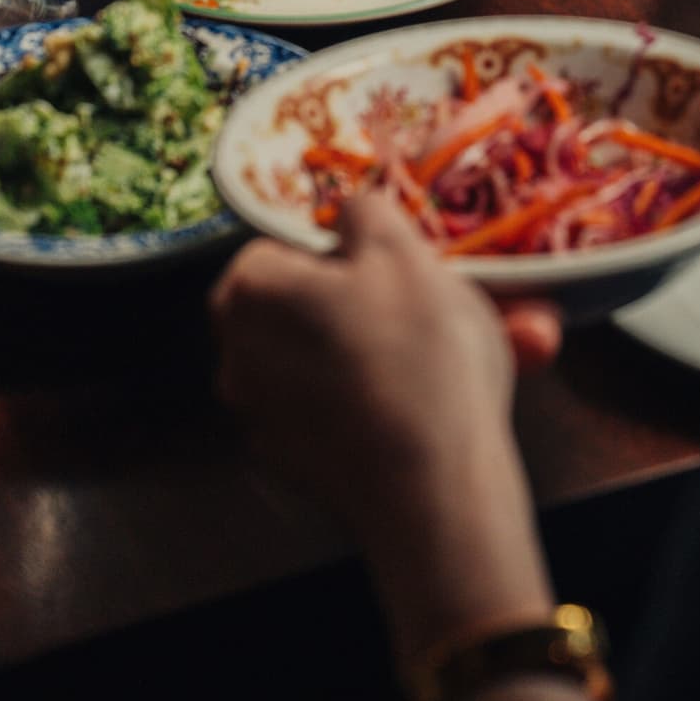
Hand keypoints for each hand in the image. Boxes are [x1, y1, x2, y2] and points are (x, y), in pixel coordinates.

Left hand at [209, 195, 560, 538]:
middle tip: (439, 303)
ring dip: (389, 349)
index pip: (283, 246)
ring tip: (463, 349)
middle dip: (374, 301)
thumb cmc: (416, 354)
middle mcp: (236, 355)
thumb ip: (363, 210)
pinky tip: (433, 402)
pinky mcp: (296, 466)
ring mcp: (262, 418)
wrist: (434, 490)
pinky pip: (341, 411)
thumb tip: (348, 213)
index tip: (394, 263)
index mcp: (248, 292)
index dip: (344, 249)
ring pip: (333, 359)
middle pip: (308, 305)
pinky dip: (380, 400)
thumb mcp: (401, 249)